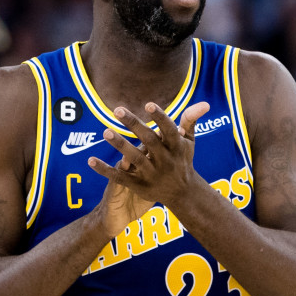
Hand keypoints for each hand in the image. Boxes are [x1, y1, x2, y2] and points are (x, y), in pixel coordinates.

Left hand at [88, 101, 209, 234]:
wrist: (183, 193)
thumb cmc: (183, 160)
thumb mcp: (189, 141)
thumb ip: (190, 120)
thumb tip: (204, 103)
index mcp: (177, 147)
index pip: (169, 130)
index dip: (160, 117)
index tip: (148, 104)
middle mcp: (165, 161)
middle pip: (149, 141)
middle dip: (134, 125)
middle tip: (118, 110)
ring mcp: (152, 174)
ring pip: (135, 159)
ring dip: (120, 145)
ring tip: (105, 131)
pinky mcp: (140, 187)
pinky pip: (120, 178)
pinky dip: (105, 170)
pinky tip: (90, 161)